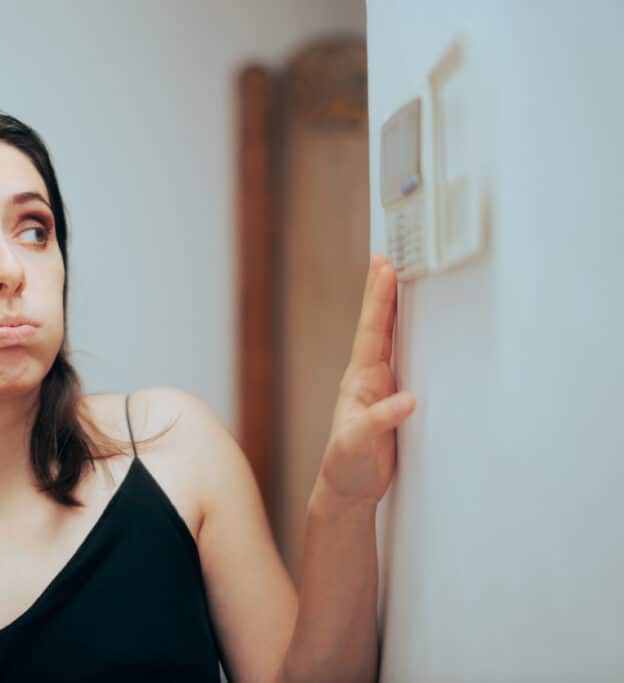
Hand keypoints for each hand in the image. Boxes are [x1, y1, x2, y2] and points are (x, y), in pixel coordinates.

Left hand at [317, 253, 415, 506]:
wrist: (346, 490)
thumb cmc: (346, 467)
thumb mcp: (357, 444)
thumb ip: (379, 422)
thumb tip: (408, 399)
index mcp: (359, 381)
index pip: (372, 332)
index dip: (378, 300)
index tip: (384, 268)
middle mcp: (368, 378)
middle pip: (378, 326)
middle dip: (382, 292)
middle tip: (386, 256)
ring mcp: (380, 387)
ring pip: (389, 340)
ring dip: (393, 310)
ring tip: (397, 279)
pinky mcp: (392, 401)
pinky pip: (403, 360)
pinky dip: (409, 339)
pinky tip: (417, 327)